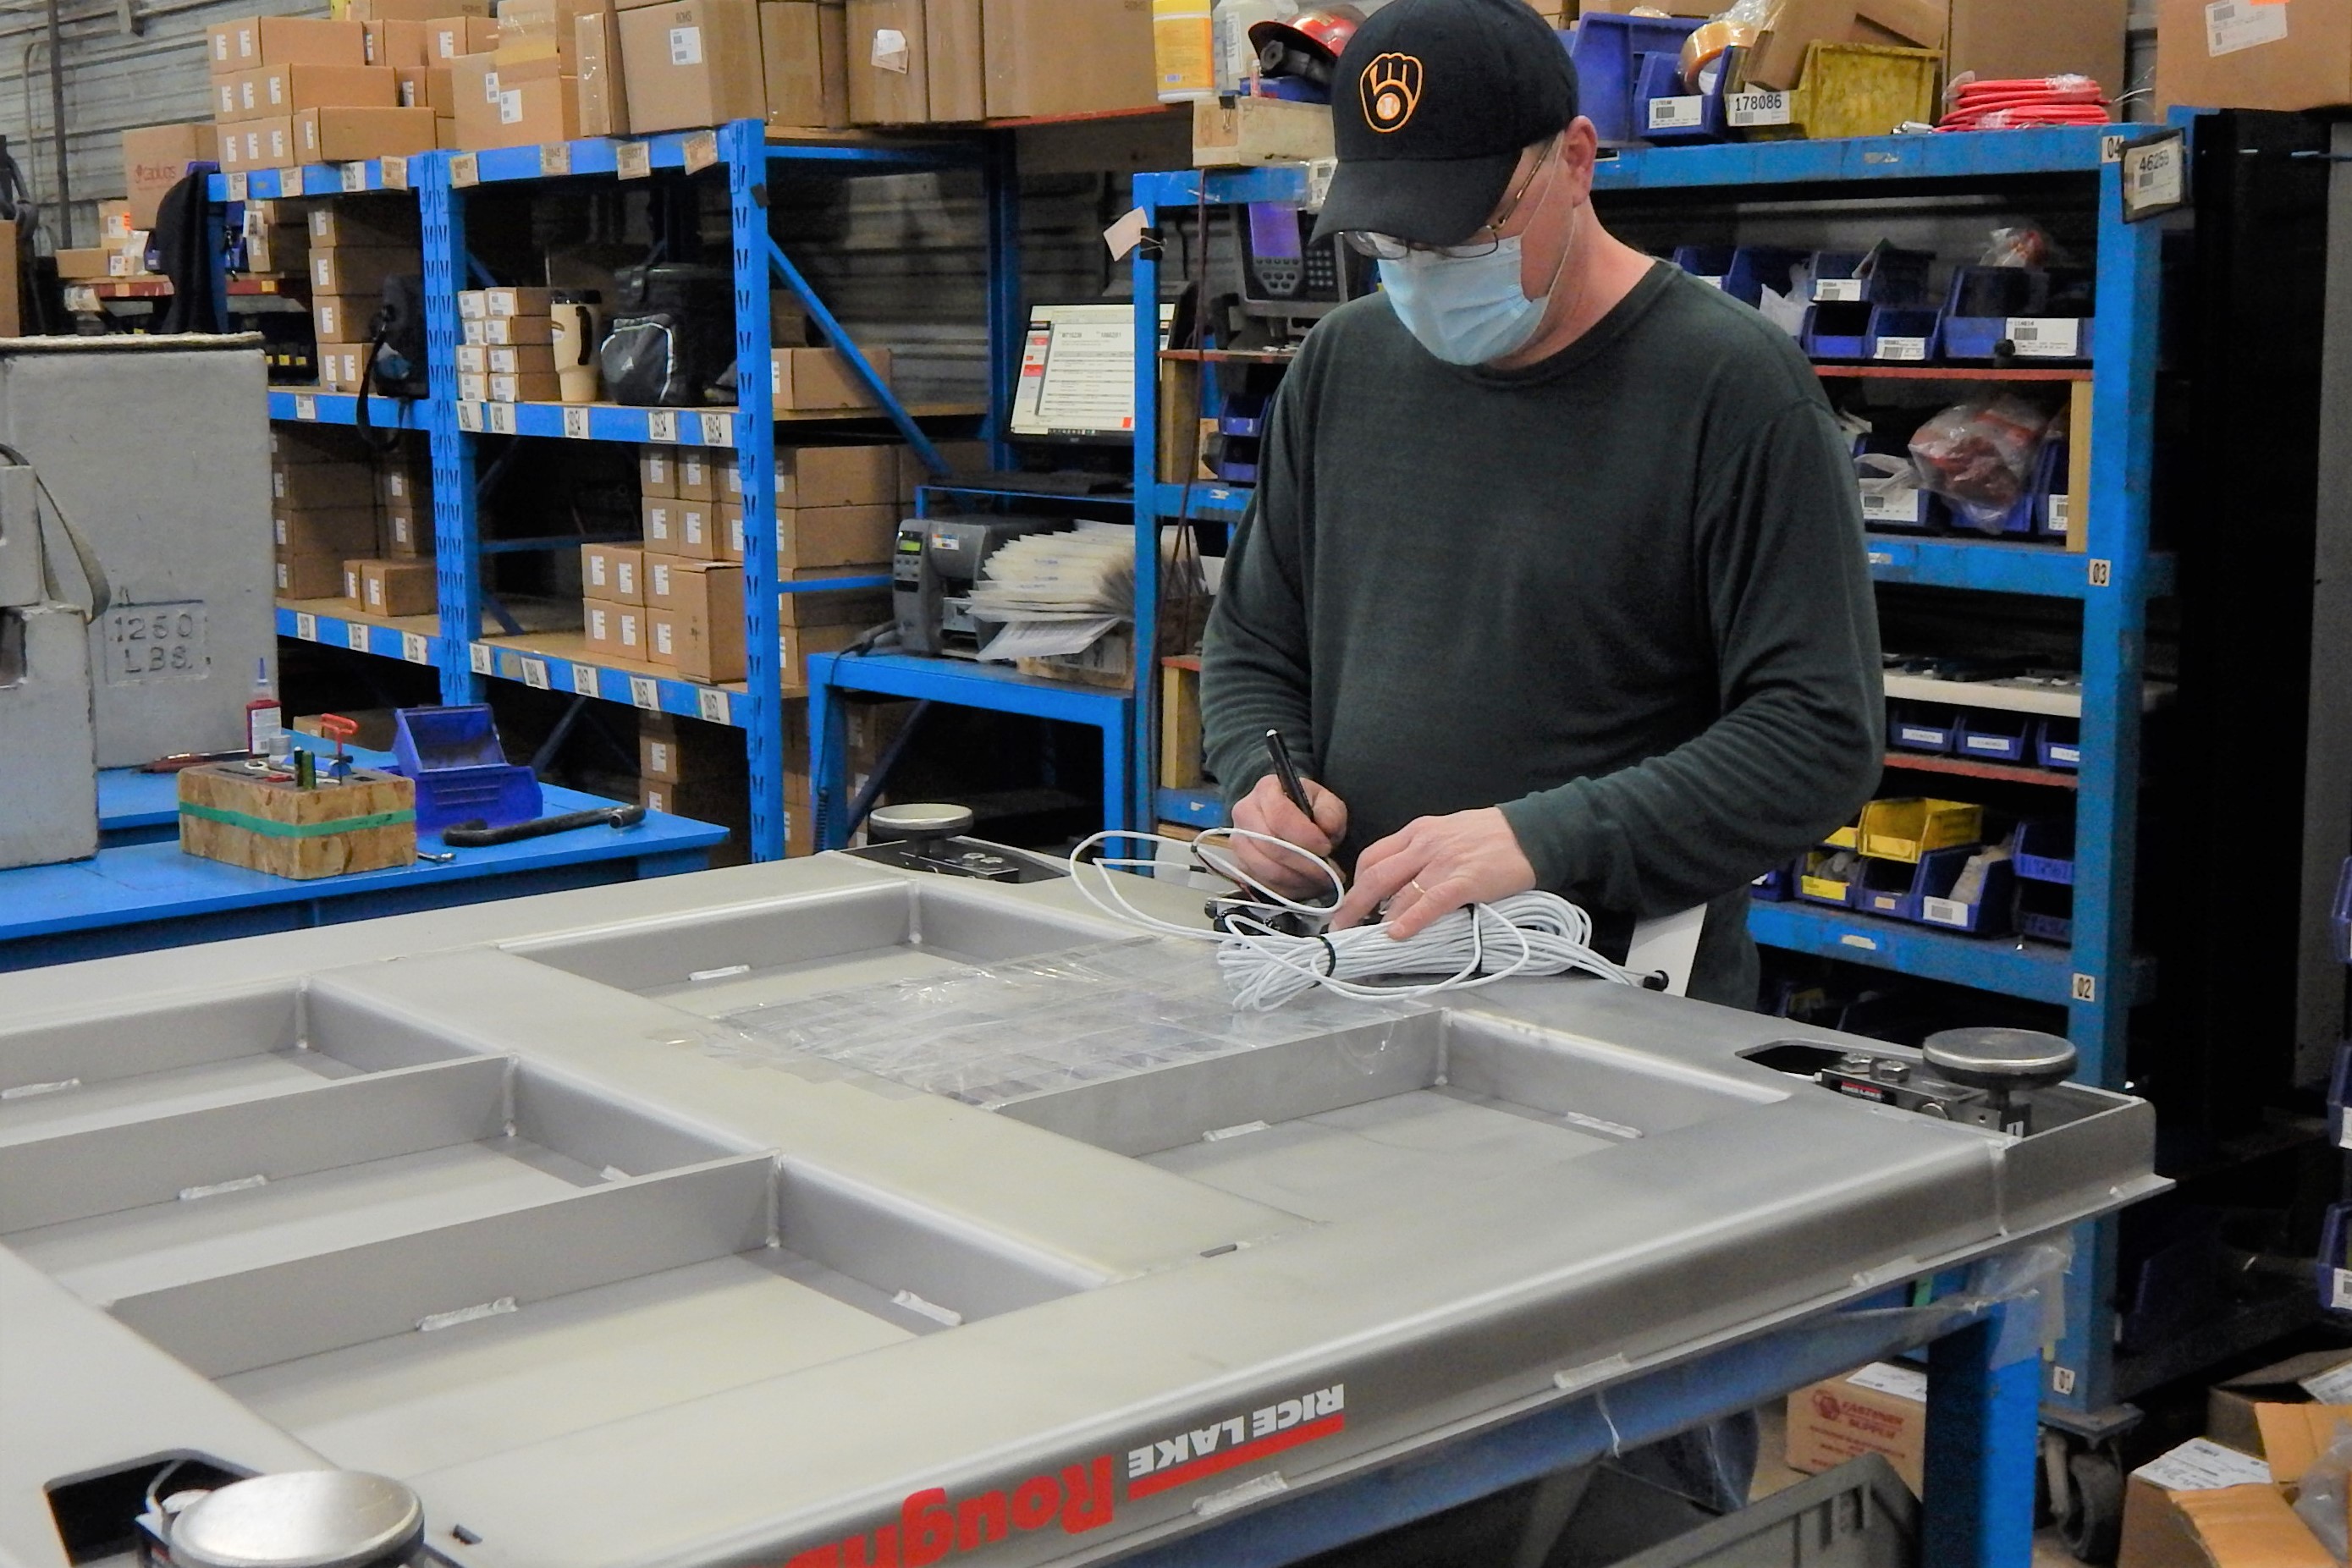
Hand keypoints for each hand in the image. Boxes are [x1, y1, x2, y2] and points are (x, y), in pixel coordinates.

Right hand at [1226, 772, 1348, 898]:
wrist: (1291, 822)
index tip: (1326, 847)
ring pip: (1264, 868)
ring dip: (1296, 879)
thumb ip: (1330, 813)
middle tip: (1327, 871)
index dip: (1304, 836)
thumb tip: (1325, 827)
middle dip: (1302, 863)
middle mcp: (1244, 812)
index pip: (1279, 816)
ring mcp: (1238, 841)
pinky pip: (1263, 884)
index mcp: (1266, 789)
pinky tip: (1304, 884)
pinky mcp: (1240, 865)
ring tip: (1319, 880)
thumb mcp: (1327, 804)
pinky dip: (1287, 889)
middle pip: (1269, 845)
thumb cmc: (1309, 811)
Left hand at [1332, 807, 1537, 937]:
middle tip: (1339, 928)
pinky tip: (1397, 935)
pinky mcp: (1464, 881)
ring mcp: (1443, 862)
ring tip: (1363, 938)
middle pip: (1375, 875)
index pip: (1373, 856)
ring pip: (1398, 891)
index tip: (1348, 904)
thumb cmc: (1491, 836)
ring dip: (1376, 918)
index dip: (1355, 883)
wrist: (1532, 833)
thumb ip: (1422, 853)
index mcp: (1417, 831)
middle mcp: (1424, 844)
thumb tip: (1400, 884)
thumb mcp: (1447, 833)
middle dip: (1353, 905)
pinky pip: (1430, 902)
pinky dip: (1410, 920)